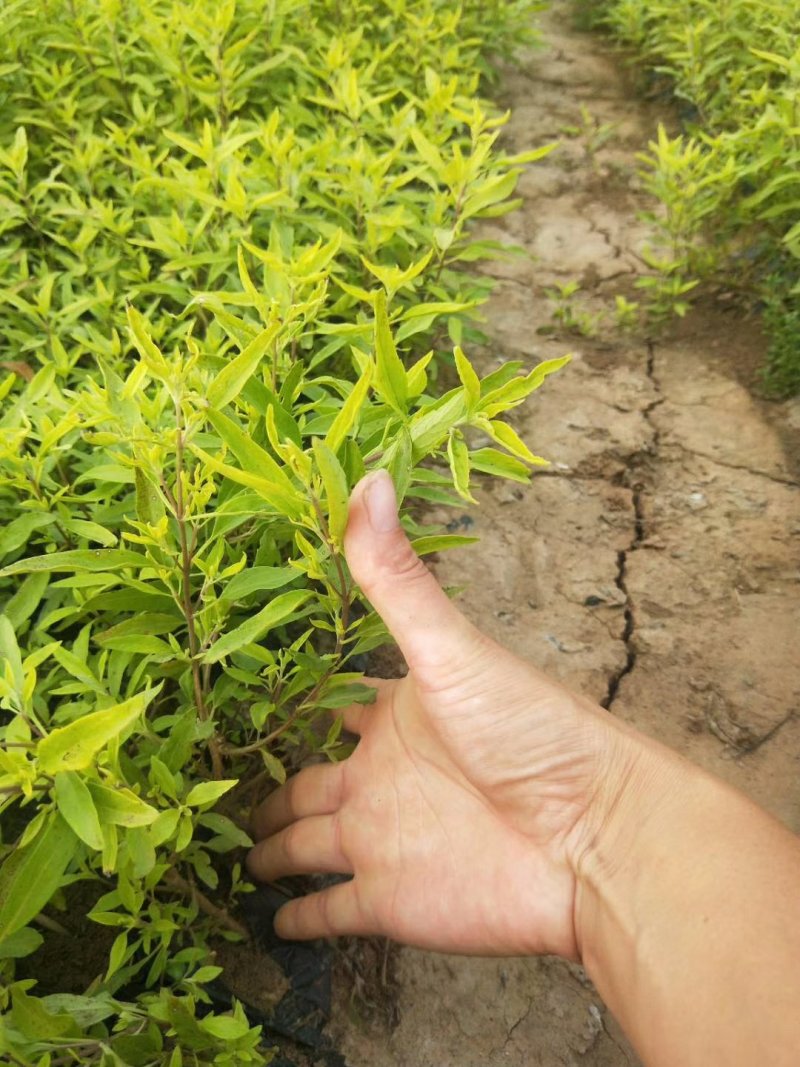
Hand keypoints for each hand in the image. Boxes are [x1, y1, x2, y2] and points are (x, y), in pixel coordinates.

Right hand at [247, 470, 640, 956]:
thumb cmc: (528, 731)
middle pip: (306, 780)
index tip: (238, 697)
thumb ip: (397, 578)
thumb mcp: (450, 648)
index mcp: (394, 714)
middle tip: (214, 783)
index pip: (328, 705)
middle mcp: (381, 777)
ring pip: (307, 846)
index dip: (288, 702)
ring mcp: (382, 842)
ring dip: (272, 849)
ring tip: (232, 851)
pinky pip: (330, 912)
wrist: (593, 838)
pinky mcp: (389, 903)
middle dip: (267, 784)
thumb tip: (367, 479)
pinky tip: (274, 919)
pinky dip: (301, 917)